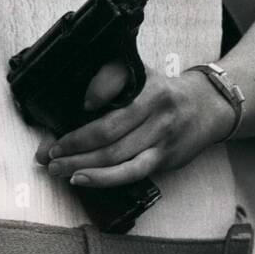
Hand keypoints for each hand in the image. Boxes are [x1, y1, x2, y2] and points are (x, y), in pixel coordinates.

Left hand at [35, 62, 234, 188]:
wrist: (206, 109)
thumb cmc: (164, 92)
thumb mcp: (141, 73)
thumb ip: (111, 78)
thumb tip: (82, 104)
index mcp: (149, 85)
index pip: (113, 89)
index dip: (87, 104)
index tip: (62, 117)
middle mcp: (157, 110)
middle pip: (108, 132)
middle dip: (73, 145)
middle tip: (48, 154)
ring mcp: (162, 136)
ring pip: (116, 156)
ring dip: (81, 164)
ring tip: (57, 169)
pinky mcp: (164, 158)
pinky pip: (130, 172)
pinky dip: (104, 179)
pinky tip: (83, 179)